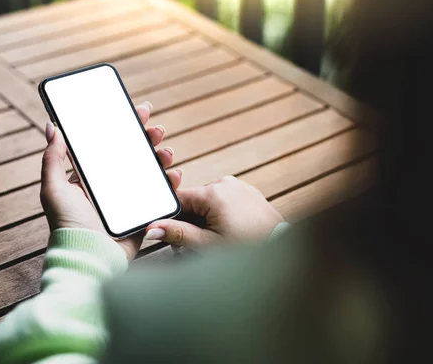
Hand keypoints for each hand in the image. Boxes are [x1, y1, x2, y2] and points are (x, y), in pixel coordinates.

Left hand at [40, 101, 181, 260]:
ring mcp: (132, 198)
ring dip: (162, 157)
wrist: (89, 257)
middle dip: (149, 138)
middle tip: (157, 129)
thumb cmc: (68, 225)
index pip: (113, 144)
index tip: (141, 111)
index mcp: (95, 176)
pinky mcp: (146, 213)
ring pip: (153, 171)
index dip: (127, 126)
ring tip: (166, 151)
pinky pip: (163, 194)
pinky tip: (175, 174)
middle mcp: (115, 185)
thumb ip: (53, 159)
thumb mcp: (53, 189)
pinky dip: (172, 183)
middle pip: (137, 154)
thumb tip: (52, 127)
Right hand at [143, 175, 283, 250]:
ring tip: (218, 239)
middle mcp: (225, 183)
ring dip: (206, 220)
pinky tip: (230, 231)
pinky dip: (221, 215)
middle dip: (191, 223)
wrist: (280, 248)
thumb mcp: (208, 245)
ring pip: (208, 202)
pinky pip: (224, 201)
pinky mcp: (247, 193)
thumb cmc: (247, 248)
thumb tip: (152, 229)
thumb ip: (178, 234)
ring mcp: (238, 186)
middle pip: (193, 201)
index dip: (171, 219)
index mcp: (213, 192)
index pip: (178, 199)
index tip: (173, 235)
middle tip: (199, 245)